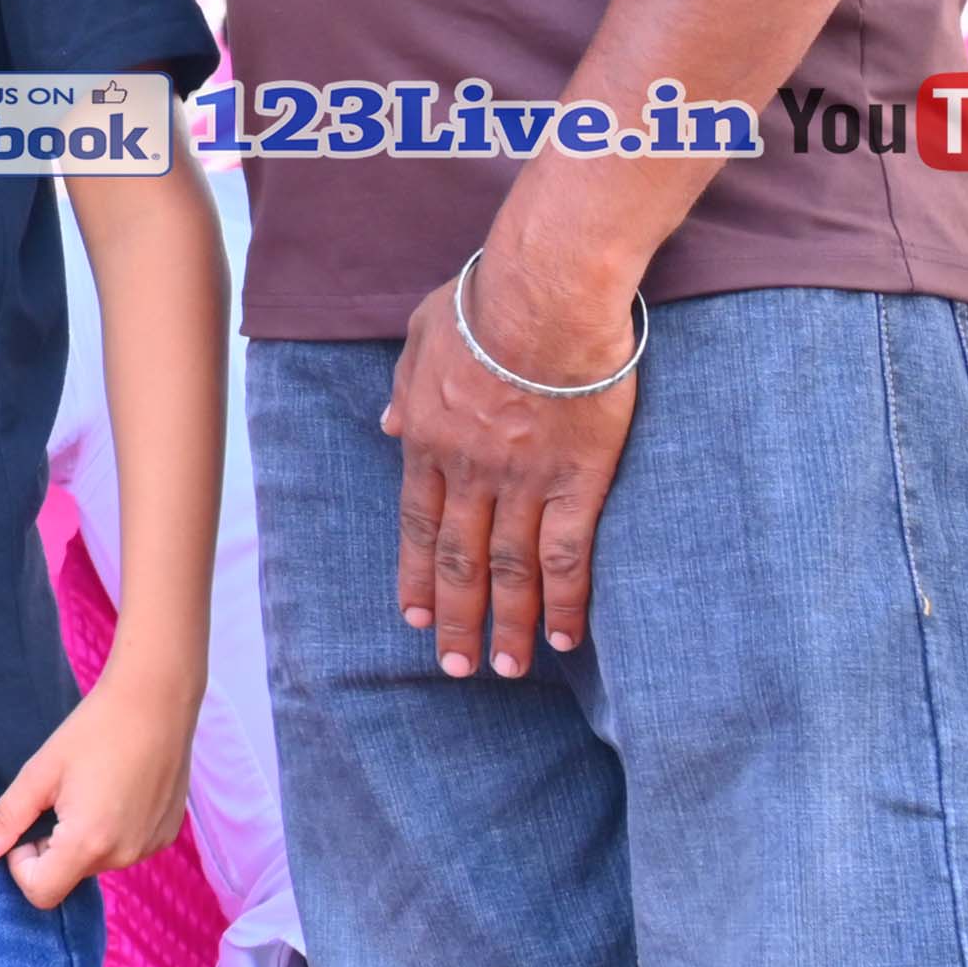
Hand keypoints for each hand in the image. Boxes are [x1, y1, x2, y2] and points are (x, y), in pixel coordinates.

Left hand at [0, 653, 195, 908]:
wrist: (156, 701)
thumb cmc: (93, 730)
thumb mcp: (40, 773)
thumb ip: (5, 819)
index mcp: (88, 843)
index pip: (42, 893)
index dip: (22, 866)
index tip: (28, 825)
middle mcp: (123, 856)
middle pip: (69, 876)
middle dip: (53, 848)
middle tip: (58, 799)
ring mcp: (150, 848)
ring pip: (97, 862)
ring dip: (83, 839)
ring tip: (90, 789)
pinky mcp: (166, 836)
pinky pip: (126, 849)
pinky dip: (112, 831)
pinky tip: (116, 791)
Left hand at [386, 244, 642, 678]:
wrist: (545, 296)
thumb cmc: (485, 300)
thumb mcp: (422, 334)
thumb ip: (405, 387)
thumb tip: (389, 426)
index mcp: (429, 439)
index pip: (418, 522)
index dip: (417, 573)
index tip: (415, 617)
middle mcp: (470, 471)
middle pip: (459, 559)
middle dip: (454, 617)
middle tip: (454, 667)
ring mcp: (524, 481)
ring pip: (509, 569)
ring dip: (506, 625)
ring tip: (505, 670)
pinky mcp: (579, 480)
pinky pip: (568, 554)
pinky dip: (566, 600)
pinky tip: (566, 638)